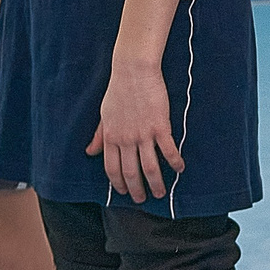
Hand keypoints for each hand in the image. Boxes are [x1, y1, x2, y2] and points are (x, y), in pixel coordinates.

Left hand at [88, 62, 184, 202]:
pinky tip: (180, 169)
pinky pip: (168, 150)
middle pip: (131, 173)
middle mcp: (126, 140)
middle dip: (137, 190)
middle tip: (143, 199)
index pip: (112, 169)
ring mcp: (143, 134)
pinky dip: (175, 162)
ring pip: (150, 168)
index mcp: (111, 137)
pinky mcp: (160, 126)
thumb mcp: (104, 115)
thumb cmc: (118, 90)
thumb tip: (89, 152)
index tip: (124, 192)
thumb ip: (98, 136)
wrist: (133, 70)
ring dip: (156, 183)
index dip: (118, 184)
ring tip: (161, 193)